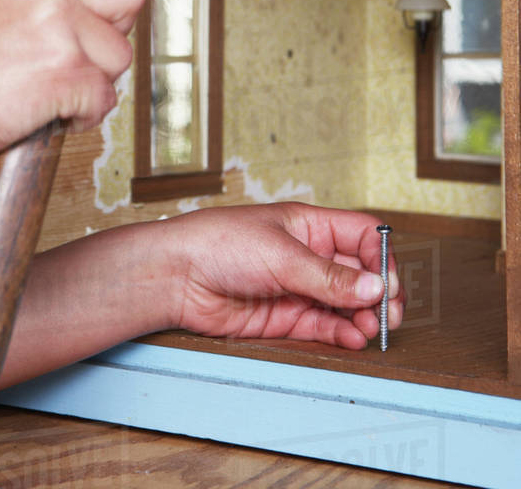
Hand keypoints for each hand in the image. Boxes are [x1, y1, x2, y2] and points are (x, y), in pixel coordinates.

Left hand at [166, 203, 402, 349]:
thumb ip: (329, 277)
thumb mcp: (281, 254)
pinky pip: (325, 327)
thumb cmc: (220, 244)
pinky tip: (352, 338)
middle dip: (378, 293)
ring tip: (369, 329)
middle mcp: (308, 256)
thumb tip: (376, 287)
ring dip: (363, 317)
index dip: (380, 257)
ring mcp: (298, 288)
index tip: (386, 281)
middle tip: (387, 314)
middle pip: (360, 274)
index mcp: (309, 226)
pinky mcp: (286, 318)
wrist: (177, 276)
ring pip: (346, 304)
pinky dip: (343, 334)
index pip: (361, 236)